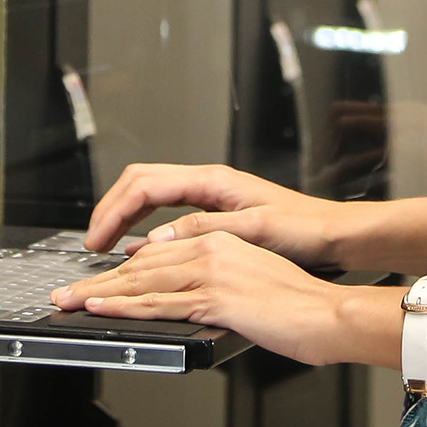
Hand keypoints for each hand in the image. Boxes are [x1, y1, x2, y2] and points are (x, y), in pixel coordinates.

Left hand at [51, 231, 361, 365]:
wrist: (327, 313)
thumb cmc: (296, 303)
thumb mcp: (250, 277)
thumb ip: (215, 277)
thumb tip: (182, 292)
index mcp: (218, 239)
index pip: (155, 253)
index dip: (118, 268)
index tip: (92, 279)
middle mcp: (211, 248)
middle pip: (140, 264)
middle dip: (97, 280)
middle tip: (65, 292)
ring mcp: (212, 272)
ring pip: (142, 281)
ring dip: (99, 294)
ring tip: (70, 302)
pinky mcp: (215, 297)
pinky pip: (160, 302)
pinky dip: (125, 307)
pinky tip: (102, 310)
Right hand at [84, 162, 350, 266]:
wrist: (333, 232)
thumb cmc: (304, 228)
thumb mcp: (254, 230)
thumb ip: (204, 230)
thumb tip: (157, 238)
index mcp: (213, 181)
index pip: (145, 186)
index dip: (115, 212)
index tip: (99, 240)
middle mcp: (208, 182)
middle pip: (140, 183)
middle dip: (110, 209)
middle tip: (93, 243)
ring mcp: (210, 194)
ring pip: (150, 193)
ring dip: (123, 215)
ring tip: (106, 244)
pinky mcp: (214, 210)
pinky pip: (165, 208)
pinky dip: (143, 223)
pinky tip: (139, 246)